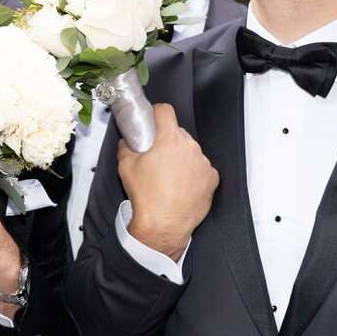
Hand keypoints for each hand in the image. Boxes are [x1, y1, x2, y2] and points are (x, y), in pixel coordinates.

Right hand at [119, 103, 217, 260]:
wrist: (163, 224)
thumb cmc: (146, 196)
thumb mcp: (125, 165)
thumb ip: (126, 145)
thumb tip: (129, 139)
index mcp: (170, 140)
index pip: (165, 111)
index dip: (156, 113)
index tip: (153, 120)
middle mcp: (190, 147)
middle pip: (178, 133)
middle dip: (168, 141)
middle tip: (157, 157)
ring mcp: (203, 163)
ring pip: (190, 151)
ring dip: (181, 158)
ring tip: (169, 177)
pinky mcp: (212, 179)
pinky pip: (201, 169)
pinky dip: (193, 174)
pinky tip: (181, 186)